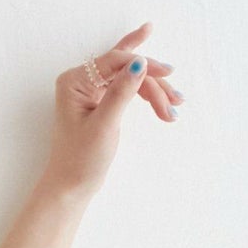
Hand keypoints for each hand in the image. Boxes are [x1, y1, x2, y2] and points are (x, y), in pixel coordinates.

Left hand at [42, 21, 183, 200]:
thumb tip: (140, 61)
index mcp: (74, 81)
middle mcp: (81, 80)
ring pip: (131, 78)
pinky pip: (128, 88)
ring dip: (155, 91)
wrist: (71, 186)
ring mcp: (91, 90)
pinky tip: (164, 101)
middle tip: (175, 101)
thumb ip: (121, 92)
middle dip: (153, 83)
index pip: (114, 61)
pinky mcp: (101, 101)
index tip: (168, 73)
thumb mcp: (103, 125)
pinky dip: (147, 96)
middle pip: (126, 68)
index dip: (144, 64)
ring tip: (174, 109)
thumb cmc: (80, 160)